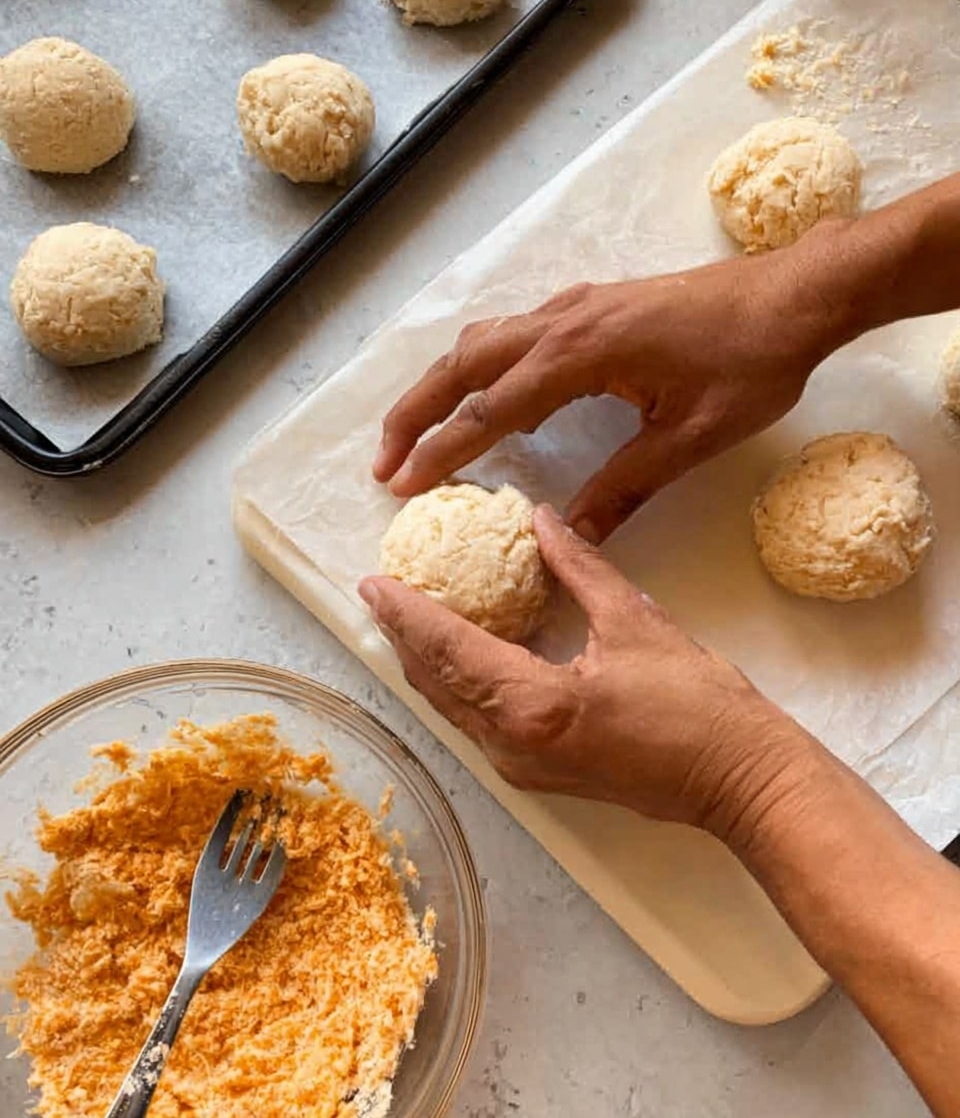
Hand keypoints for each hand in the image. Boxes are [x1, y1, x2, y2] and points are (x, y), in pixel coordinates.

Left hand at [358, 506, 810, 830]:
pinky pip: (477, 723)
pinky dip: (456, 685)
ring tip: (403, 620)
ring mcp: (522, 767)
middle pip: (437, 683)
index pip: (449, 648)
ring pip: (452, 707)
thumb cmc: (696, 703)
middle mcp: (512, 744)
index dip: (406, 612)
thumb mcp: (634, 620)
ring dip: (425, 663)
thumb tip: (541, 520)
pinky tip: (456, 659)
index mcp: (532, 705)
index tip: (372, 581)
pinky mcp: (538, 774)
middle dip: (403, 637)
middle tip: (379, 593)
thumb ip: (578, 565)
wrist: (738, 780)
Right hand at [374, 247, 839, 542]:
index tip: (402, 484)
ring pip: (482, 341)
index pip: (489, 409)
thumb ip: (625, 485)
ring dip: (442, 384)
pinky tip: (494, 396)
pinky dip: (483, 366)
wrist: (795, 294)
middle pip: (463, 364)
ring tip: (417, 431)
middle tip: (382, 459)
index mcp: (581, 356)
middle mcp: (563, 322)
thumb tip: (570, 534)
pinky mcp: (591, 305)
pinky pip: (515, 332)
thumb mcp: (689, 437)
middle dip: (414, 412)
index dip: (442, 451)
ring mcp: (575, 306)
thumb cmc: (751, 363)